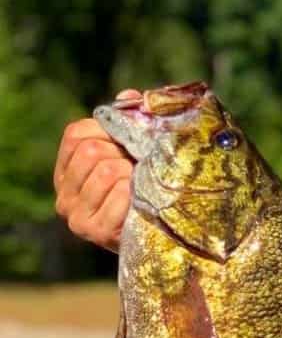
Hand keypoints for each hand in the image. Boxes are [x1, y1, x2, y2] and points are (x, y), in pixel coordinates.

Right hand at [54, 89, 139, 252]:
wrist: (162, 240)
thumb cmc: (147, 191)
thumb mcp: (135, 155)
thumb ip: (130, 124)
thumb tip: (130, 97)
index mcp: (66, 171)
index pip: (76, 134)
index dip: (109, 132)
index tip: (130, 145)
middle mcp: (63, 195)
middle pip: (92, 151)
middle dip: (124, 155)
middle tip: (141, 169)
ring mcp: (76, 215)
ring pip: (107, 171)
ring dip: (134, 175)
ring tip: (143, 187)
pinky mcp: (95, 231)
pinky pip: (119, 194)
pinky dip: (137, 193)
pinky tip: (143, 202)